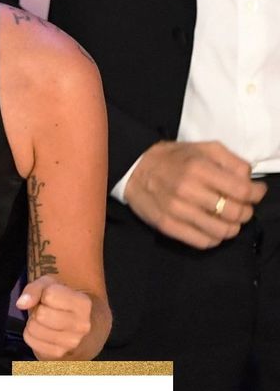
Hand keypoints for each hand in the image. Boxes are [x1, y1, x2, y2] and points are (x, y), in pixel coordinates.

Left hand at [17, 275, 93, 359]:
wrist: (82, 331)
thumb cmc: (63, 303)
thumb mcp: (52, 286)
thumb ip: (35, 289)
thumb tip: (21, 304)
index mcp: (83, 304)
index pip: (49, 295)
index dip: (45, 294)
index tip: (52, 299)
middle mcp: (81, 326)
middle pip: (41, 314)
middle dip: (39, 310)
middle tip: (47, 311)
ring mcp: (71, 344)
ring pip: (33, 328)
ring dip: (34, 322)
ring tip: (45, 322)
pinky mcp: (57, 355)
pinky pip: (29, 339)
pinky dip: (31, 334)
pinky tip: (43, 333)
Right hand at [124, 141, 266, 248]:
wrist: (135, 169)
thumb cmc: (173, 158)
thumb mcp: (204, 148)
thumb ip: (231, 161)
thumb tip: (250, 181)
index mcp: (199, 168)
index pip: (242, 191)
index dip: (256, 194)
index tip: (255, 193)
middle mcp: (188, 190)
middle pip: (235, 213)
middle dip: (246, 212)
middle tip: (241, 207)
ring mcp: (176, 211)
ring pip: (221, 231)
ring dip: (231, 227)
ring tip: (227, 220)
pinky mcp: (167, 226)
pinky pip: (202, 242)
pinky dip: (214, 238)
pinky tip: (211, 228)